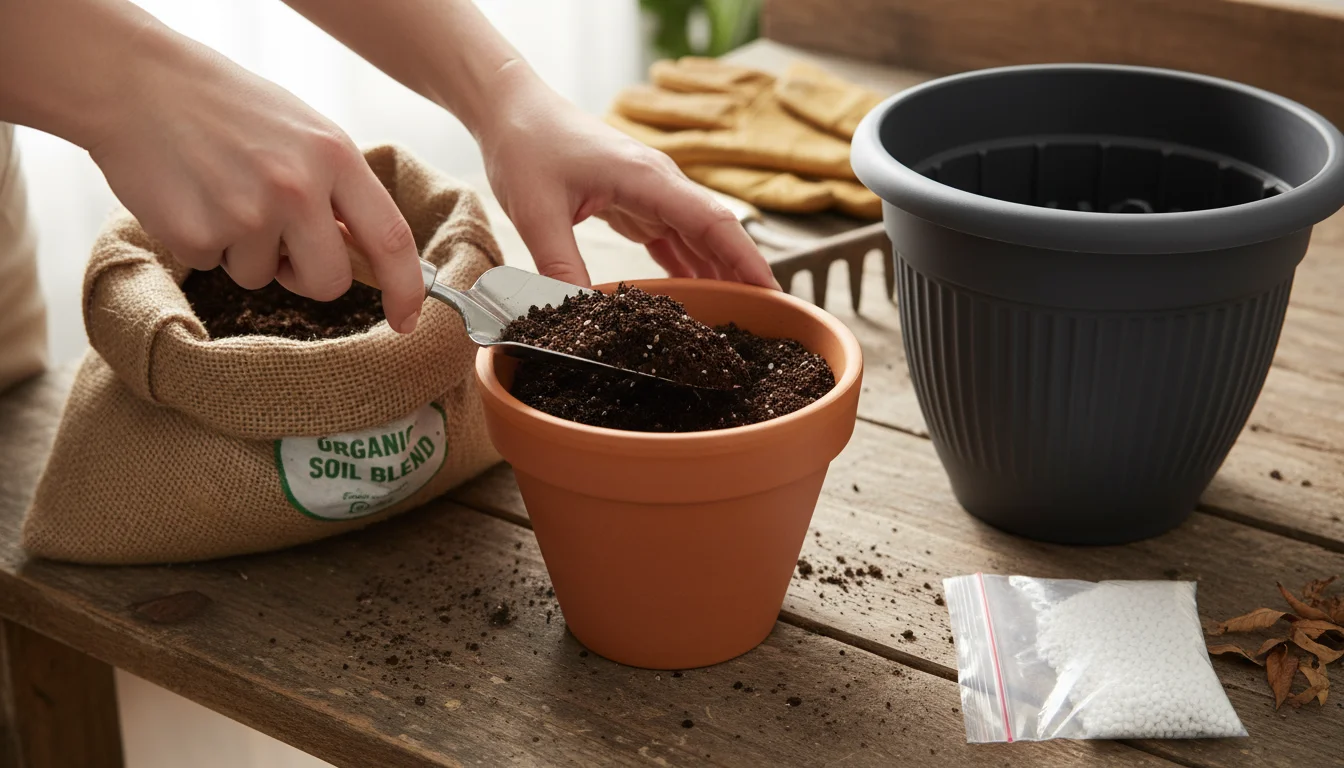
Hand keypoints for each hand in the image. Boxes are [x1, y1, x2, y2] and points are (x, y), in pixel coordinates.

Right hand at [87, 31, 425, 331]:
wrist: (139, 83)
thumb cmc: (232, 110)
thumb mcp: (305, 134)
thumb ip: (340, 191)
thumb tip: (368, 258)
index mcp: (335, 156)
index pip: (390, 238)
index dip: (406, 288)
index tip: (407, 319)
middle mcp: (297, 187)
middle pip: (330, 281)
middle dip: (307, 277)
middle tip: (279, 239)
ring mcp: (246, 213)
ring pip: (263, 277)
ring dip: (245, 251)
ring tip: (222, 192)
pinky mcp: (197, 234)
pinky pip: (214, 266)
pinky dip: (203, 242)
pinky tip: (190, 196)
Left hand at [476, 71, 778, 289]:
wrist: (510, 108)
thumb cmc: (526, 144)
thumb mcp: (537, 213)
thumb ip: (559, 267)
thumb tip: (577, 318)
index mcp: (647, 178)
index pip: (714, 222)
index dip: (746, 260)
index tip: (771, 294)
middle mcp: (658, 182)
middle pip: (715, 232)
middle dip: (742, 273)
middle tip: (765, 319)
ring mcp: (648, 190)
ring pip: (695, 236)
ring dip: (717, 271)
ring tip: (737, 315)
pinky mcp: (633, 199)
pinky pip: (670, 236)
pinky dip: (685, 264)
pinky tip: (695, 292)